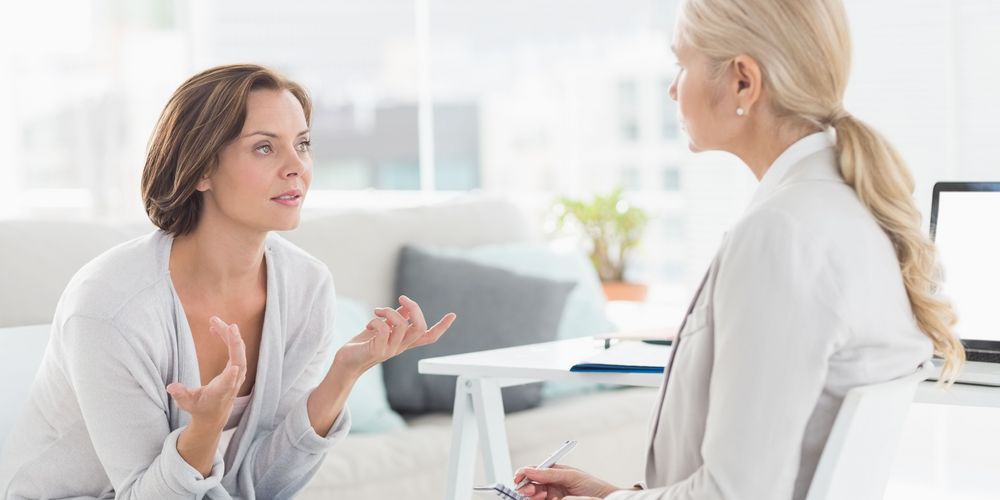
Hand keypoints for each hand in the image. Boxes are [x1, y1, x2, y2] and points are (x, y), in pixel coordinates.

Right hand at [166, 316, 246, 427]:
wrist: (214, 413)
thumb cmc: (200, 407)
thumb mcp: (187, 404)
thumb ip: (180, 395)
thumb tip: (170, 387)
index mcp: (220, 392)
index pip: (228, 385)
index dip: (231, 378)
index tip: (234, 369)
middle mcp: (232, 382)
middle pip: (239, 361)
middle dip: (235, 345)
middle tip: (230, 326)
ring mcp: (237, 374)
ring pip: (239, 351)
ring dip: (230, 335)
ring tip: (214, 320)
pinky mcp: (237, 366)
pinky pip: (236, 348)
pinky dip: (228, 337)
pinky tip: (215, 327)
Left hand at [333, 295, 455, 374]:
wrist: (346, 362)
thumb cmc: (363, 344)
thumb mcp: (383, 328)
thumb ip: (396, 318)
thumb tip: (407, 307)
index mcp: (404, 342)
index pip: (429, 336)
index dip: (442, 327)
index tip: (453, 315)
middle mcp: (401, 347)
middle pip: (420, 327)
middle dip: (414, 308)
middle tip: (402, 298)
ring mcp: (390, 350)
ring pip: (402, 326)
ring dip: (388, 312)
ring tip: (377, 311)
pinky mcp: (377, 350)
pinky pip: (384, 329)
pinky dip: (376, 321)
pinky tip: (369, 324)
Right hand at [514, 464, 619, 499]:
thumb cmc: (594, 487)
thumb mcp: (572, 476)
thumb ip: (551, 473)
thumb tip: (531, 469)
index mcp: (555, 472)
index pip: (535, 470)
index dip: (524, 473)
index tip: (519, 477)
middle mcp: (552, 484)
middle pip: (531, 484)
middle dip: (526, 486)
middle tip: (527, 489)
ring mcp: (553, 496)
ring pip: (534, 495)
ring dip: (531, 494)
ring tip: (538, 495)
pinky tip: (541, 499)